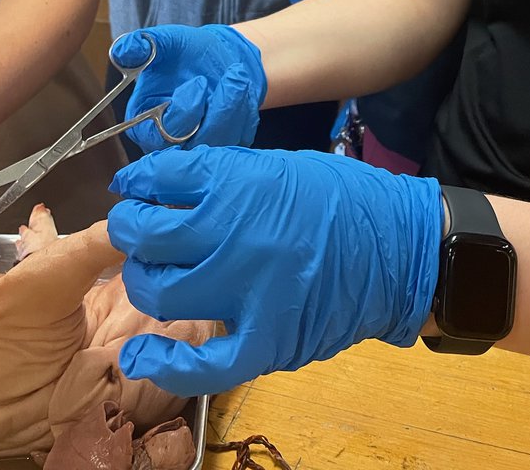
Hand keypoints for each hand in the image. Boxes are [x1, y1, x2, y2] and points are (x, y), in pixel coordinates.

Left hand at [108, 145, 441, 395]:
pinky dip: (166, 364)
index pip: (161, 179)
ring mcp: (249, 290)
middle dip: (129, 229)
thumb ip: (222, 176)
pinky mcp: (267, 341)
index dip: (139, 183)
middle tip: (135, 228)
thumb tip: (163, 184)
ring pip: (161, 291)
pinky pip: (204, 364)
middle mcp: (236, 233)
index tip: (134, 188)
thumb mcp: (277, 165)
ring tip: (150, 272)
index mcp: (241, 182)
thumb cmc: (341, 197)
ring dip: (144, 280)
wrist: (401, 247)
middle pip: (148, 235)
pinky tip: (141, 355)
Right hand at [111, 25, 266, 151]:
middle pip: (192, 148)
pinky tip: (242, 90)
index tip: (199, 83)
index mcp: (143, 125)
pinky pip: (238, 139)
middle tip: (232, 76)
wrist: (217, 56)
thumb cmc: (186, 52)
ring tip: (238, 75)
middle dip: (217, 111)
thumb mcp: (164, 42)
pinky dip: (244, 113)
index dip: (182, 113)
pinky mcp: (225, 147)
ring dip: (234, 107)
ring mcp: (198, 149)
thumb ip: (141, 45)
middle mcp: (169, 145)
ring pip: (219, 144)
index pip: (158, 138)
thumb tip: (122, 50)